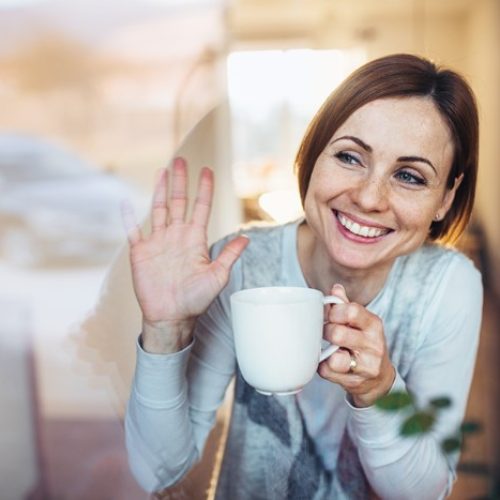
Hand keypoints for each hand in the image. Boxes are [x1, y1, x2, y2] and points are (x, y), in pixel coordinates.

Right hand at [122, 157, 248, 352]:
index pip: (200, 208)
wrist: (172, 316)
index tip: (208, 171)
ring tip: (162, 171)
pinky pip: (133, 231)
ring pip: (159, 209)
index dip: (204, 189)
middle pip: (179, 202)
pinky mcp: (140, 253)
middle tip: (181, 161)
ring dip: (160, 190)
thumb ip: (229, 255)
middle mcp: (176, 236)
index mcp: (195, 239)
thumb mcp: (217, 276)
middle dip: (180, 181)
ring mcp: (158, 242)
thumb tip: (247, 238)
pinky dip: (129, 217)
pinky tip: (126, 202)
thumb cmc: (196, 299)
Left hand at [318, 284, 395, 406]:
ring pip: (334, 358)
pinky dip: (323, 365)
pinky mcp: (354, 382)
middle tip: (326, 333)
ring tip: (329, 349)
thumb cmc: (365, 344)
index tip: (330, 315)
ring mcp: (365, 366)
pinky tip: (329, 362)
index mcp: (374, 325)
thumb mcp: (361, 323)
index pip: (351, 311)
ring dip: (325, 352)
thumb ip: (346, 305)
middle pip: (338, 334)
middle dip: (326, 332)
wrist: (379, 379)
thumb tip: (335, 288)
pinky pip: (327, 371)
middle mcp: (373, 345)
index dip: (334, 311)